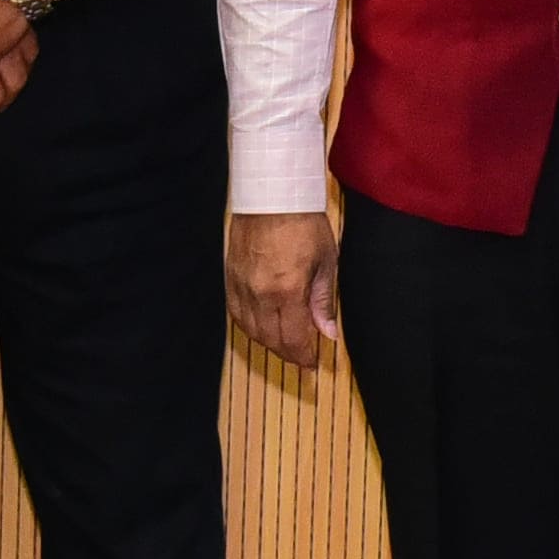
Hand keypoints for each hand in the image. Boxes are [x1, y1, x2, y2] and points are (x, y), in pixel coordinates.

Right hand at [226, 210, 340, 367]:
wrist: (272, 195)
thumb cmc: (303, 222)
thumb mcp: (326, 261)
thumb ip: (323, 301)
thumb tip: (328, 332)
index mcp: (287, 291)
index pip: (292, 339)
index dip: (303, 357)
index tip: (311, 363)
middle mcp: (260, 293)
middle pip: (270, 340)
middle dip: (287, 354)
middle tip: (301, 357)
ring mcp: (241, 286)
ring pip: (250, 330)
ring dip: (268, 343)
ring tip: (284, 345)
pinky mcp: (230, 277)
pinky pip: (236, 314)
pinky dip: (249, 326)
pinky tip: (261, 327)